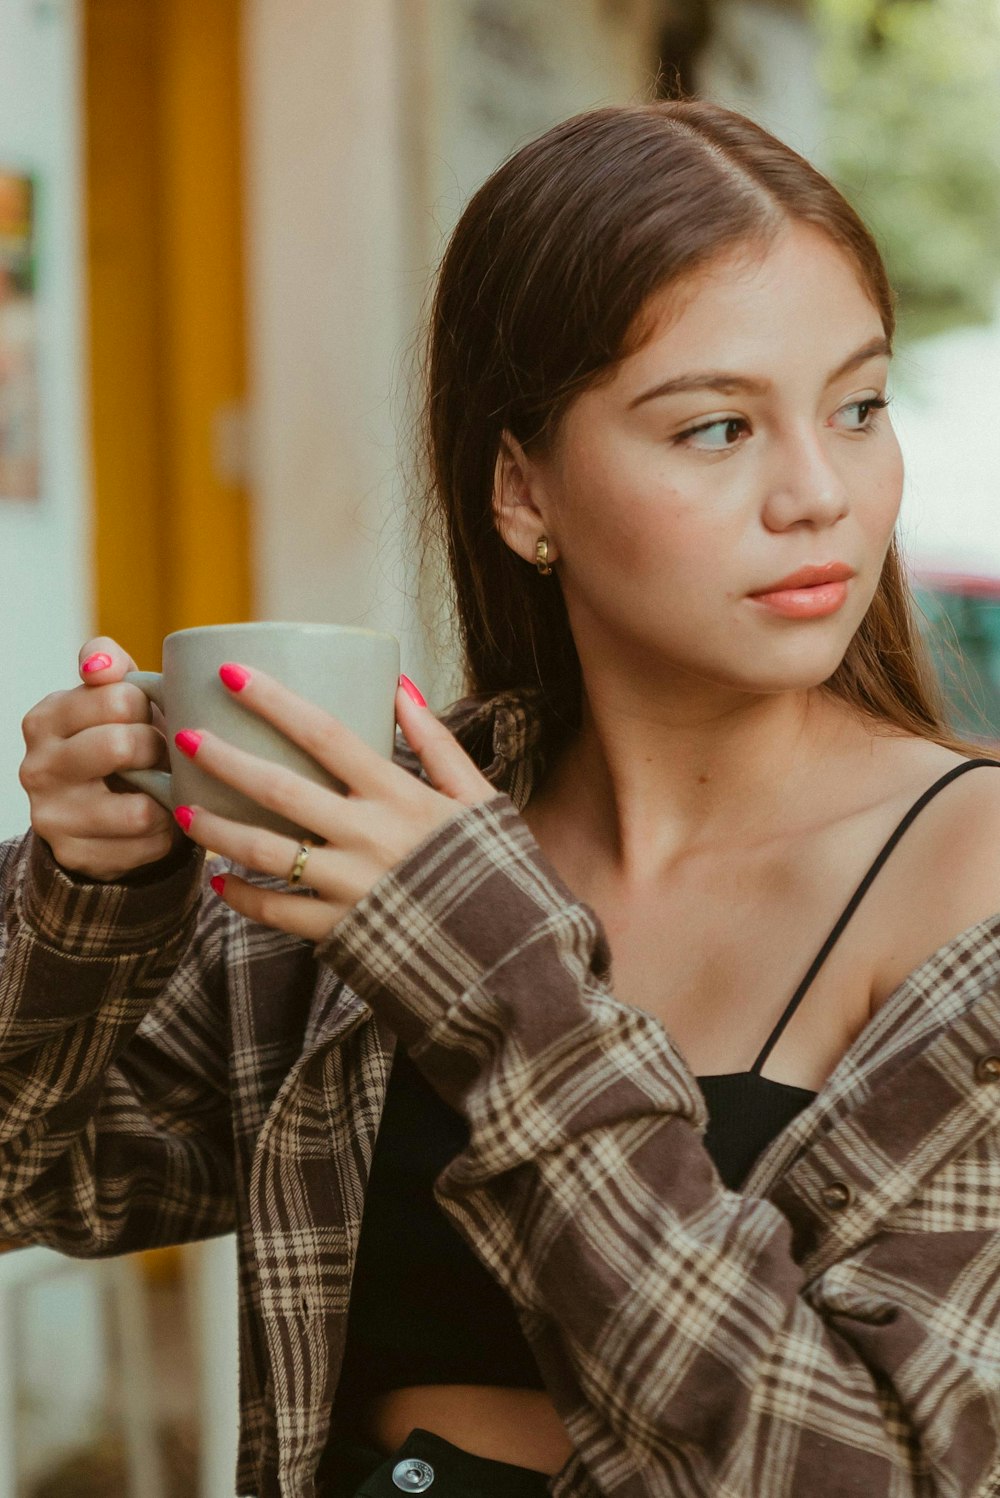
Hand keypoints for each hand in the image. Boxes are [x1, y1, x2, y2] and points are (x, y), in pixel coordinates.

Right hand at [19, 637, 183, 880]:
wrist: (99, 811)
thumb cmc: (117, 736)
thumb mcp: (109, 696)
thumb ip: (108, 663)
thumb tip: (99, 665)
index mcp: (45, 719)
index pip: (119, 698)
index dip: (149, 706)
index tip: (146, 715)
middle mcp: (38, 768)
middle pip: (123, 746)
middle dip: (157, 749)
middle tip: (160, 753)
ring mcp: (53, 817)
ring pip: (138, 810)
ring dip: (166, 798)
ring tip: (163, 788)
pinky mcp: (78, 855)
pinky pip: (147, 845)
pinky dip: (166, 833)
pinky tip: (158, 820)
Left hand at [171, 666, 498, 942]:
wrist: (511, 955)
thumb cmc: (496, 868)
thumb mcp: (478, 798)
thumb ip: (437, 743)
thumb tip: (400, 685)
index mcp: (401, 795)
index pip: (326, 733)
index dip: (275, 701)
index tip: (232, 673)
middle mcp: (369, 837)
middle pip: (280, 789)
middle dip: (224, 760)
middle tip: (182, 737)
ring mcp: (351, 887)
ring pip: (265, 852)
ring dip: (216, 830)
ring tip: (180, 811)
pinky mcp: (341, 931)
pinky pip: (278, 913)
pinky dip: (243, 898)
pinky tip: (219, 882)